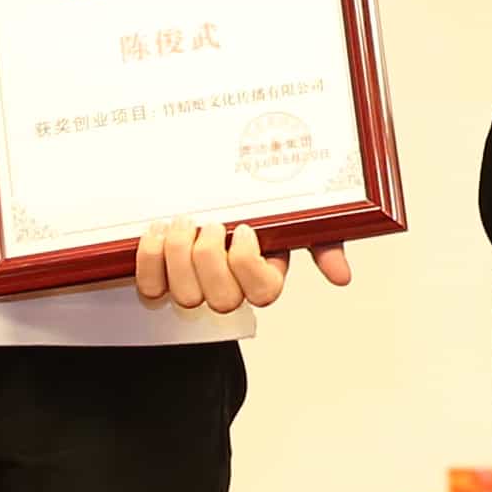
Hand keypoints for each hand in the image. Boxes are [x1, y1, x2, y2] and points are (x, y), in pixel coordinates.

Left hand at [134, 220, 346, 314]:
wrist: (206, 192)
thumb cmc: (254, 209)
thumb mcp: (294, 219)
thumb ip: (322, 243)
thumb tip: (341, 276)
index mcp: (264, 276)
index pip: (263, 293)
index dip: (248, 265)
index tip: (244, 229)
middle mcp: (230, 289)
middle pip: (222, 299)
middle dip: (210, 258)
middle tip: (210, 223)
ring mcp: (194, 289)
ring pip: (186, 295)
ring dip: (179, 254)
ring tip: (182, 222)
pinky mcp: (161, 281)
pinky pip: (152, 287)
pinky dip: (150, 259)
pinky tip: (157, 231)